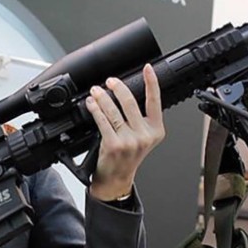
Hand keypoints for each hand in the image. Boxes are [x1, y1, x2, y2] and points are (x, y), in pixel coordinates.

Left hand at [84, 63, 165, 201]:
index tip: (147, 68)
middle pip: (131, 102)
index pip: (155, 101)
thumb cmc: (127, 157)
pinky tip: (91, 103)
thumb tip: (125, 93)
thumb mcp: (142, 138)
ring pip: (114, 110)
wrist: (117, 179)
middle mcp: (145, 136)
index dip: (152, 82)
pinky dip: (95, 109)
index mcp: (156, 130)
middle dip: (118, 87)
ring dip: (103, 97)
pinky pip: (102, 121)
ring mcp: (130, 141)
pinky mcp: (114, 145)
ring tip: (96, 90)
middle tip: (110, 80)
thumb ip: (139, 119)